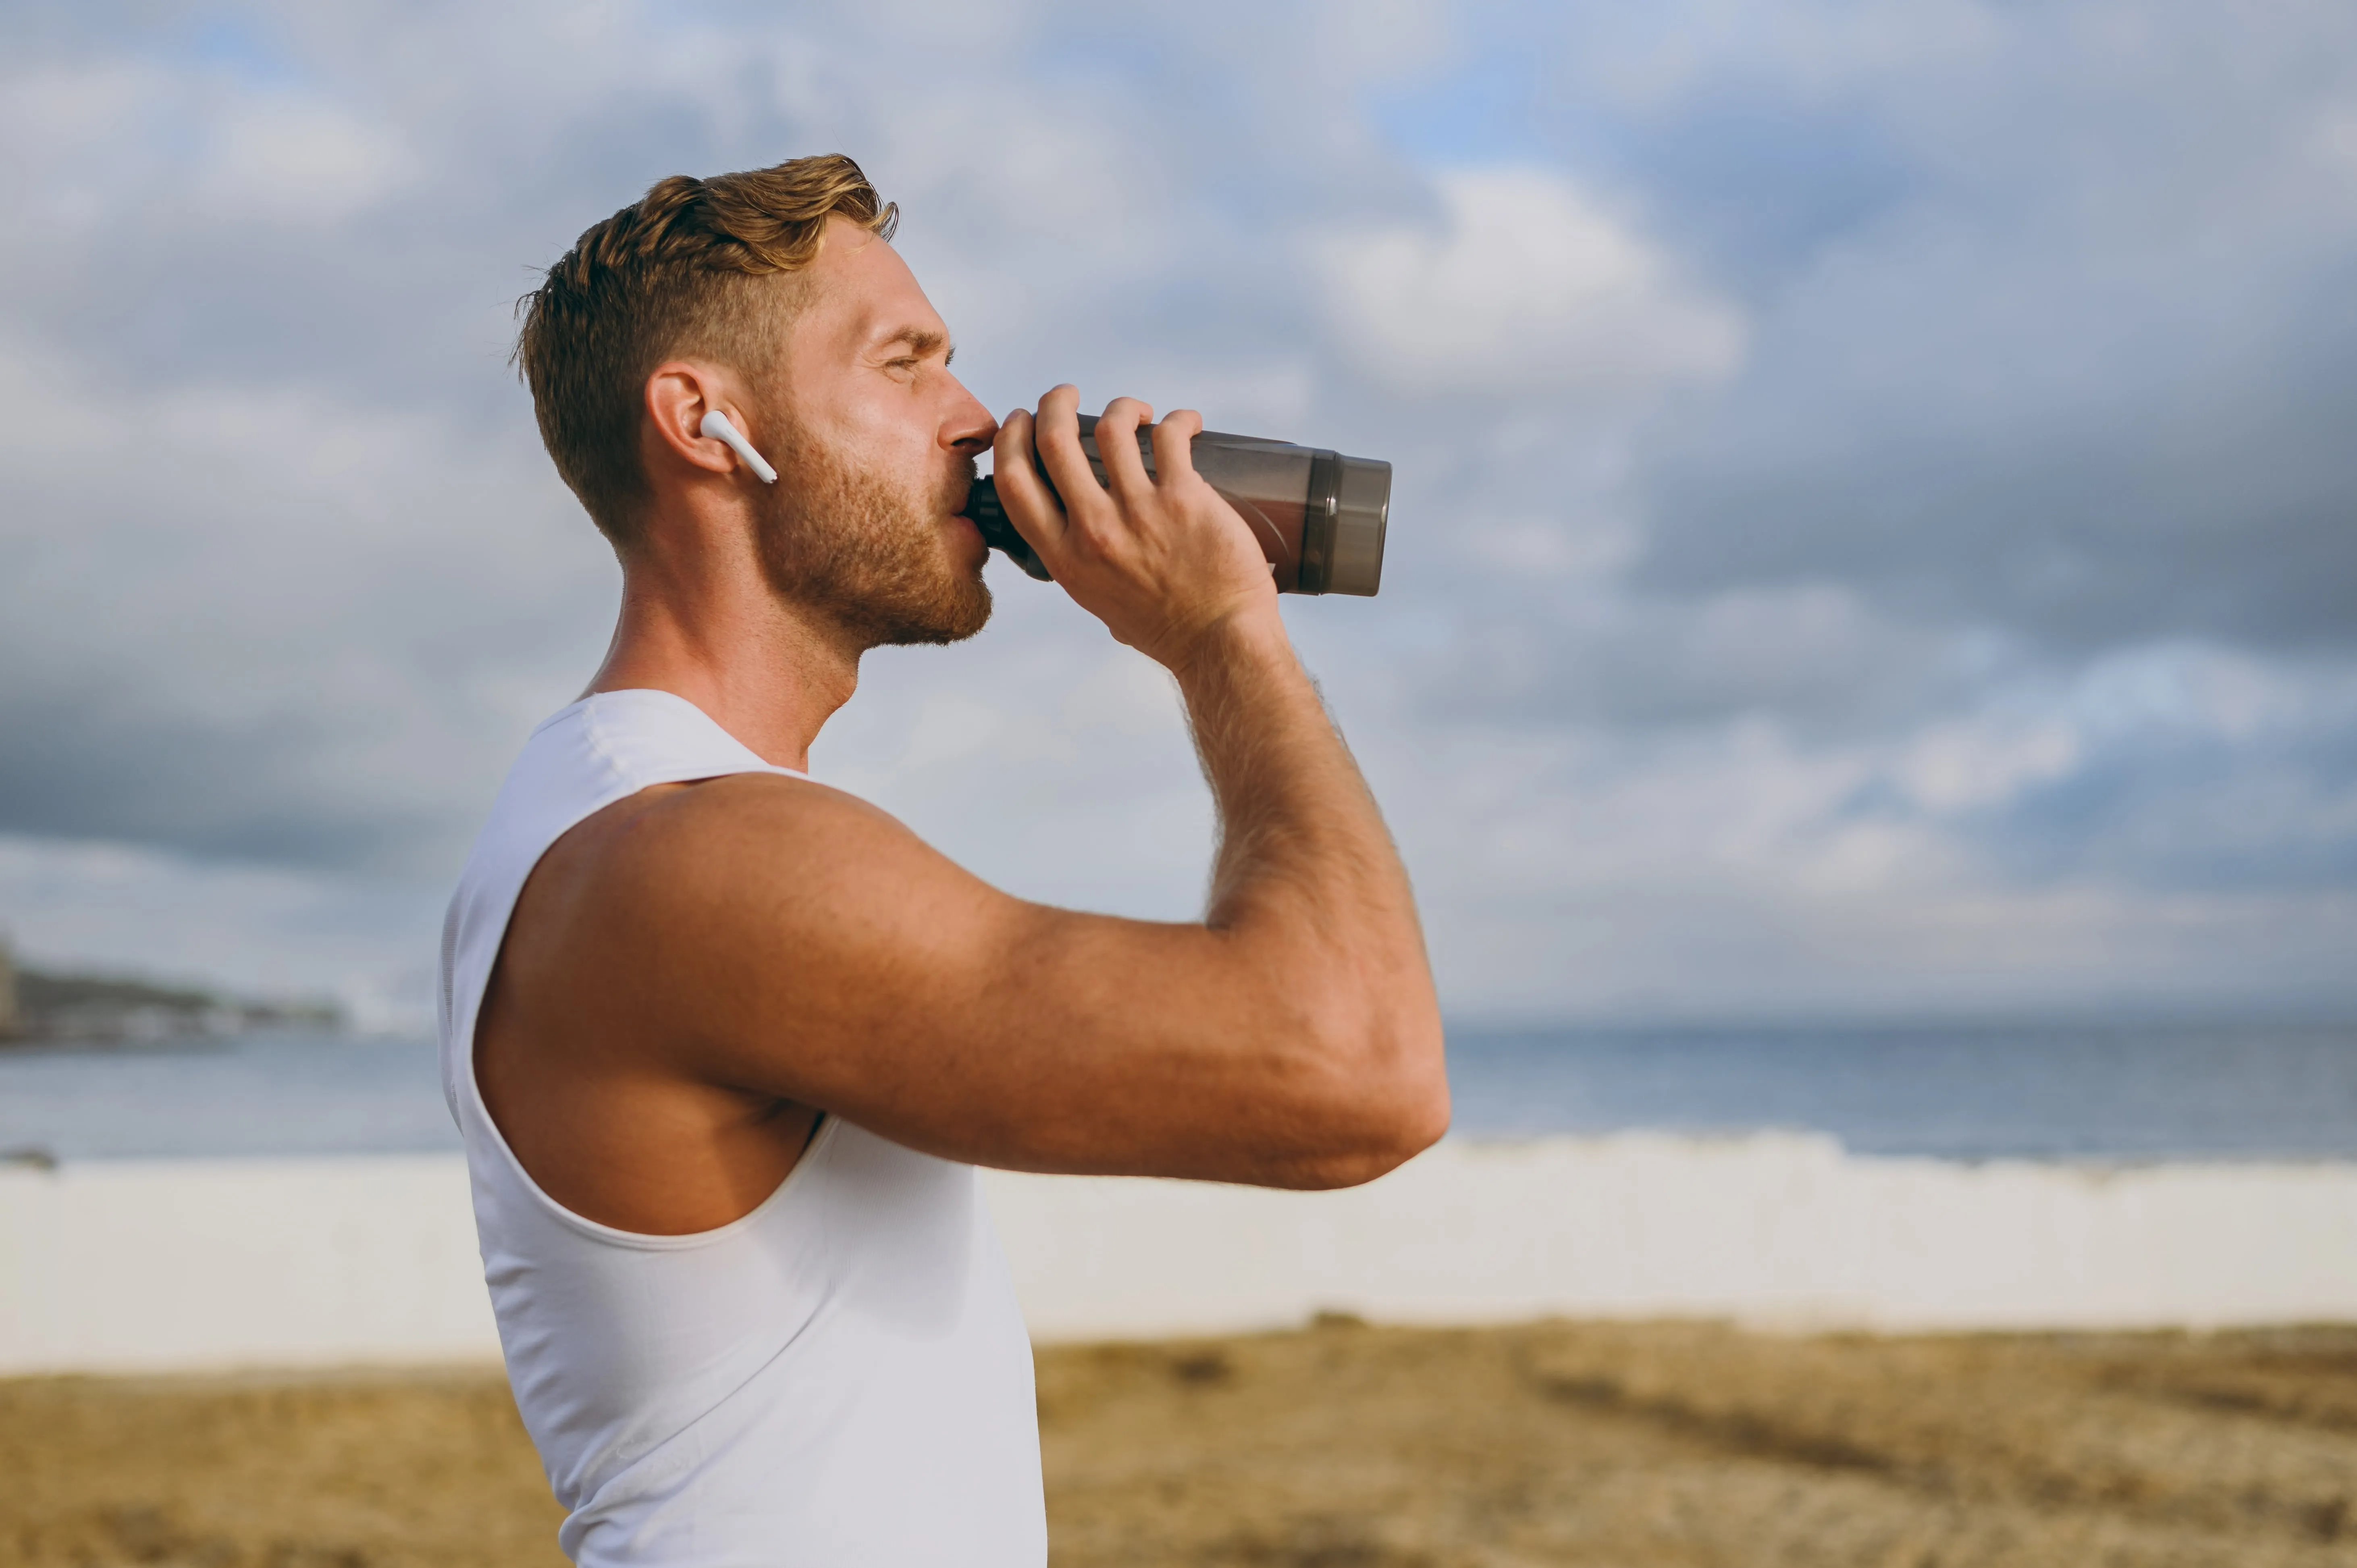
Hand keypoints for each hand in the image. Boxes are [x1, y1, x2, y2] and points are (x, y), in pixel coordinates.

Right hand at [991, 386, 1279, 669]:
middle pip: (1054, 440)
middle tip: (1066, 395)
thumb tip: (1083, 544)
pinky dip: (1179, 419)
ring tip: (1136, 412)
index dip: (1010, 439)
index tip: (1022, 421)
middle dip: (1054, 403)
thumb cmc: (1166, 630)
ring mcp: (1139, 513)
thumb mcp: (1099, 603)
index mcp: (1064, 558)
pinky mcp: (1184, 498)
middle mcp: (1093, 531)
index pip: (1014, 483)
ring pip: (1112, 427)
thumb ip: (1084, 568)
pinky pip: (1171, 435)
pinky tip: (1187, 422)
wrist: (1220, 645)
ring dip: (1121, 407)